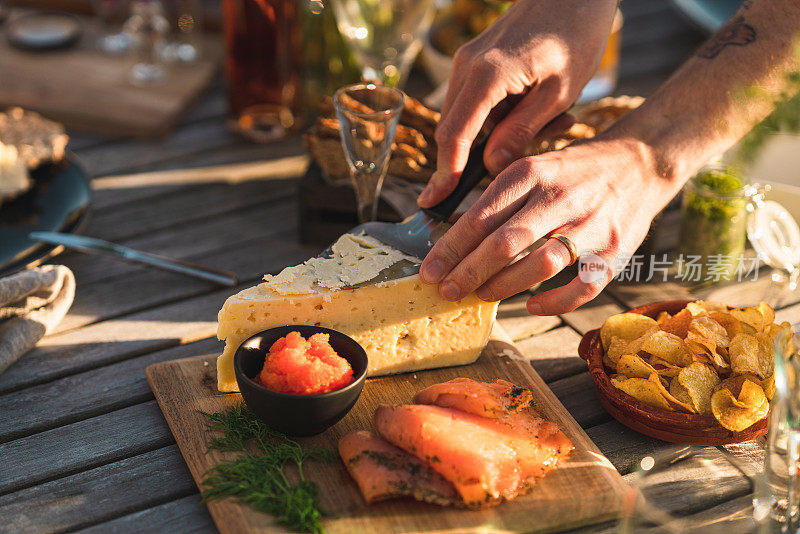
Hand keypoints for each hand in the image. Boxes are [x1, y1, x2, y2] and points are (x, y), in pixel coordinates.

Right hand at [417, 0, 617, 207]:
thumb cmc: (574, 35)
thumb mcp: (558, 93)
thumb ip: (521, 132)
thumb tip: (490, 167)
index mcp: (487, 74)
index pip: (454, 135)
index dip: (445, 172)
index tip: (438, 199)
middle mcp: (467, 67)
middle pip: (454, 131)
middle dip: (483, 155)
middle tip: (531, 153)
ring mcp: (467, 62)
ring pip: (468, 120)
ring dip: (501, 135)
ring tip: (554, 122)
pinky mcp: (475, 62)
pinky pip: (478, 104)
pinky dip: (503, 117)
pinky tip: (541, 110)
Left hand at [418, 136, 675, 314]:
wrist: (639, 164)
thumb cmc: (573, 172)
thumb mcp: (533, 168)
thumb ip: (497, 198)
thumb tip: (451, 234)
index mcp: (531, 174)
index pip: (481, 216)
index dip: (450, 249)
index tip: (429, 271)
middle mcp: (559, 198)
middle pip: (505, 244)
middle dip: (469, 272)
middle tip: (446, 291)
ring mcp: (590, 227)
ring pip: (539, 266)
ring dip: (504, 287)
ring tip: (480, 295)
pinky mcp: (615, 252)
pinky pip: (581, 288)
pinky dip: (553, 302)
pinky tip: (531, 305)